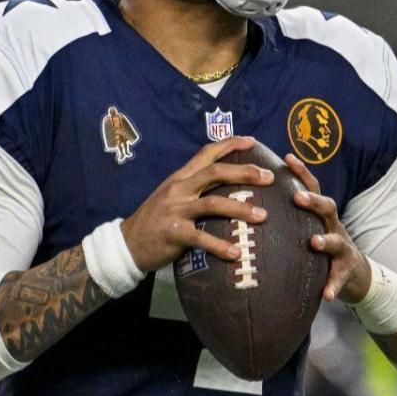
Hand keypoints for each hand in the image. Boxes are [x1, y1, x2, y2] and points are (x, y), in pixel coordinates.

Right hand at [119, 136, 270, 272]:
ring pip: (213, 204)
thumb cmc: (156, 220)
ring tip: (263, 216)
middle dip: (244, 172)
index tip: (253, 142)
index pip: (206, 153)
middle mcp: (179, 189)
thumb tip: (227, 186)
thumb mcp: (172, 196)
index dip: (230, 144)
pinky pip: (201, 238)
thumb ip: (194, 189)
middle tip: (269, 177)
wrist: (127, 243)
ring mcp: (175, 210)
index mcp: (180, 177)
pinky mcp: (173, 233)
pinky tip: (237, 253)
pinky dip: (220, 246)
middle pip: (215, 173)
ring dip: (240, 209)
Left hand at [284, 153, 371, 302]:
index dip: (301, 172)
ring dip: (326, 240)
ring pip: (336, 240)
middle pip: (327, 207)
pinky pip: (339, 279)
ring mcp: (343, 248)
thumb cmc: (323, 244)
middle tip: (297, 196)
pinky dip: (333, 286)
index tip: (286, 158)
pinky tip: (327, 295)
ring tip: (315, 243)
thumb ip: (290, 215)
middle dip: (313, 201)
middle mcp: (333, 226)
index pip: (312, 187)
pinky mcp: (346, 271)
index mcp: (321, 214)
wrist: (356, 271)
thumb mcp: (309, 226)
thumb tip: (251, 202)